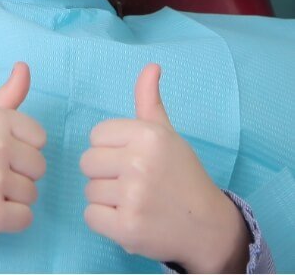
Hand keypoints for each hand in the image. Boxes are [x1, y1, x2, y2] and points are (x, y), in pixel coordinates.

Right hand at [0, 62, 45, 251]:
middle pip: (39, 167)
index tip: (0, 153)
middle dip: (19, 174)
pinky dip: (10, 221)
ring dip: (13, 198)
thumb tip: (24, 66)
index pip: (39, 138)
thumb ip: (6, 95)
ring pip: (33, 194)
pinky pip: (26, 219)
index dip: (22, 148)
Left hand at [80, 64, 249, 271]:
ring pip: (89, 190)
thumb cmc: (182, 174)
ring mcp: (133, 197)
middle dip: (104, 173)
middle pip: (88, 162)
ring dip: (106, 199)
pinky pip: (90, 217)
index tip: (130, 159)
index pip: (96, 135)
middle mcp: (139, 163)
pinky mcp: (127, 228)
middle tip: (131, 182)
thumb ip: (149, 100)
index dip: (110, 148)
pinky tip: (128, 218)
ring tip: (133, 201)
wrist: (208, 225)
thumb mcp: (166, 133)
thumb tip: (151, 66)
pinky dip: (105, 221)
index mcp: (147, 135)